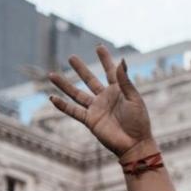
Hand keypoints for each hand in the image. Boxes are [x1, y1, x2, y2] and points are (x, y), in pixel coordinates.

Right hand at [48, 45, 154, 161]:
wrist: (134, 144)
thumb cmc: (139, 122)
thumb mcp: (134, 99)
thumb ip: (125, 81)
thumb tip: (121, 60)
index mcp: (118, 91)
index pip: (110, 71)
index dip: (105, 59)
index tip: (99, 47)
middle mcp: (105, 98)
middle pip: (90, 80)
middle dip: (80, 69)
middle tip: (71, 57)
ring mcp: (96, 109)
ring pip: (77, 94)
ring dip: (65, 85)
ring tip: (51, 74)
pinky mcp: (90, 120)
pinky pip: (74, 111)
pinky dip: (63, 106)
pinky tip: (52, 98)